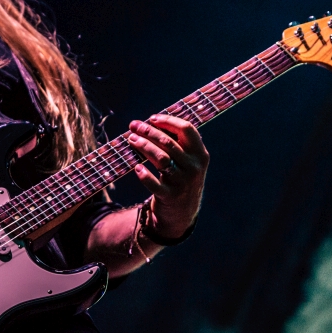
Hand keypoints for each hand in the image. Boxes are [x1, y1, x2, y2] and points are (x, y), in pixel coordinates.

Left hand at [127, 115, 208, 238]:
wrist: (182, 213)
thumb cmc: (180, 179)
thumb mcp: (187, 162)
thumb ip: (177, 144)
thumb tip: (150, 123)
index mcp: (200, 154)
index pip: (187, 129)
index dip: (168, 121)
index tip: (151, 118)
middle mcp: (194, 167)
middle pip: (169, 142)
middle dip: (149, 131)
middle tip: (134, 126)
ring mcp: (183, 182)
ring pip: (161, 158)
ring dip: (144, 146)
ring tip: (131, 139)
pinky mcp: (170, 196)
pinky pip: (154, 183)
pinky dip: (144, 174)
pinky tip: (136, 167)